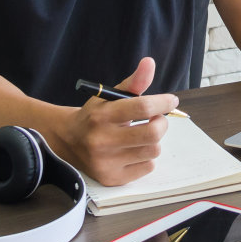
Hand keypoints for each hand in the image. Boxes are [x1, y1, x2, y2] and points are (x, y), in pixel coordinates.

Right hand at [53, 57, 180, 185]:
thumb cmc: (96, 115)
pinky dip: (146, 157)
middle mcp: (102, 140)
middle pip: (153, 133)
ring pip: (153, 151)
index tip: (171, 101)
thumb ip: (133, 82)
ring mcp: (107, 162)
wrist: (69, 142)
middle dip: (162, 123)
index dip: (163, 102)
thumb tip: (149, 62)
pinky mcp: (112, 178)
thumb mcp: (109, 96)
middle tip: (157, 119)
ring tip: (142, 134)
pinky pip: (148, 167)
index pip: (142, 107)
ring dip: (154, 140)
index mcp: (102, 115)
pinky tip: (134, 150)